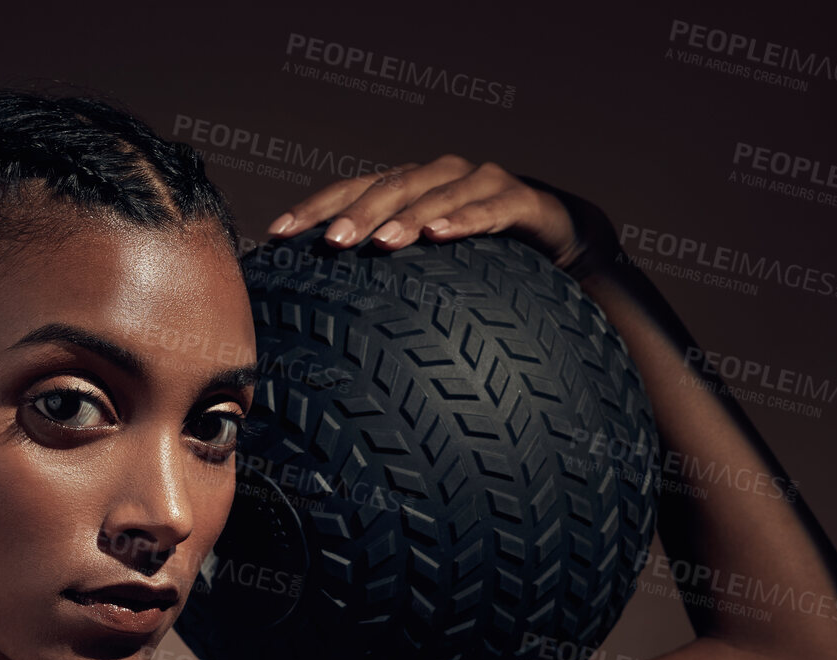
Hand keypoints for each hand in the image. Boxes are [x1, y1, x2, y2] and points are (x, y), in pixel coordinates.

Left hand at [266, 156, 615, 277]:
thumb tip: (318, 309)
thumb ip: (383, 271)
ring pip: (435, 193)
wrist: (558, 236)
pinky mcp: (520, 199)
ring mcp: (480, 181)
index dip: (314, 207)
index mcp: (407, 185)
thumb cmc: (481, 254)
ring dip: (406, 216)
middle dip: (356, 214)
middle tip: (330, 243)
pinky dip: (464, 219)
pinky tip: (440, 235)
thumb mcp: (427, 263)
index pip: (350, 189)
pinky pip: (489, 209)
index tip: (278, 234)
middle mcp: (439, 174)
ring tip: (382, 242)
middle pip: (389, 187)